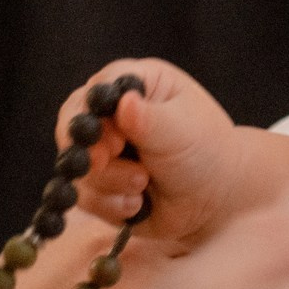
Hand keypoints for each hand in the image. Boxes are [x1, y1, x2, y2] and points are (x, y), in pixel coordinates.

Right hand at [61, 58, 255, 254]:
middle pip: (73, 127)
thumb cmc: (205, 150)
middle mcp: (111, 113)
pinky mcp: (99, 184)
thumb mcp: (181, 131)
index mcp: (135, 83)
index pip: (96, 91)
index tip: (115, 141)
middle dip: (93, 153)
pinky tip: (137, 205)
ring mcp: (101, 150)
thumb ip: (150, 119)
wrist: (214, 198)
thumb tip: (125, 102)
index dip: (95, 116)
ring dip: (111, 182)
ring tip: (144, 185)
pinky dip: (110, 205)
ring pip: (77, 167)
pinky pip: (85, 197)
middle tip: (113, 160)